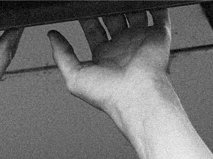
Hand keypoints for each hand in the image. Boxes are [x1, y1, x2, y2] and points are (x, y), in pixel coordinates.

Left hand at [47, 10, 175, 120]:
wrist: (136, 96)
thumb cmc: (108, 93)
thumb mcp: (75, 76)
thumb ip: (62, 55)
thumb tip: (52, 36)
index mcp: (104, 56)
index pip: (93, 28)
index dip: (87, 15)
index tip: (79, 4)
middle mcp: (123, 46)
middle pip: (112, 17)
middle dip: (105, 4)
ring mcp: (141, 40)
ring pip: (134, 12)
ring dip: (128, 1)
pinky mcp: (159, 36)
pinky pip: (160, 15)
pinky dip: (156, 4)